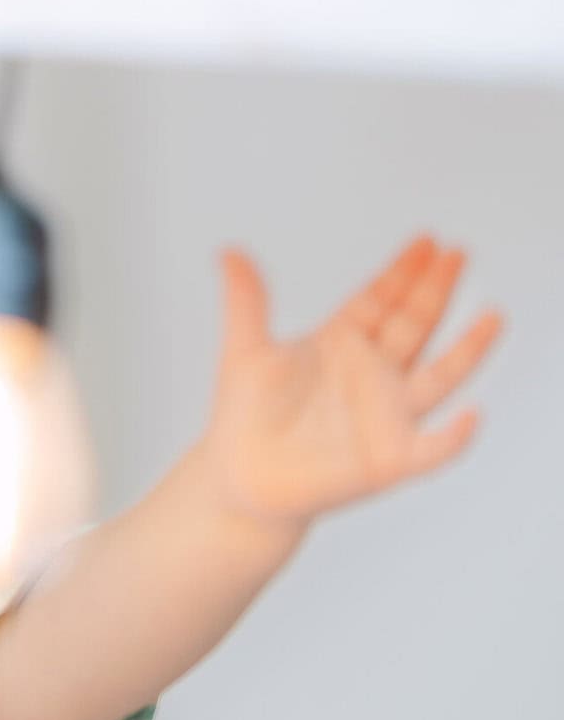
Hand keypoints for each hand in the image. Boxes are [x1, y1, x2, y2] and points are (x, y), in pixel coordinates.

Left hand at [202, 235, 502, 530]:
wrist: (240, 479)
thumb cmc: (246, 416)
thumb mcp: (245, 352)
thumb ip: (246, 302)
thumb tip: (229, 252)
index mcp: (341, 344)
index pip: (379, 300)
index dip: (402, 271)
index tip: (426, 240)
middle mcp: (372, 375)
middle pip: (413, 325)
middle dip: (435, 291)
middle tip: (457, 254)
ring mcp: (385, 415)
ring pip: (438, 378)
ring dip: (467, 350)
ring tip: (492, 318)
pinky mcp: (388, 459)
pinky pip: (431, 449)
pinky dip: (453, 438)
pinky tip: (470, 417)